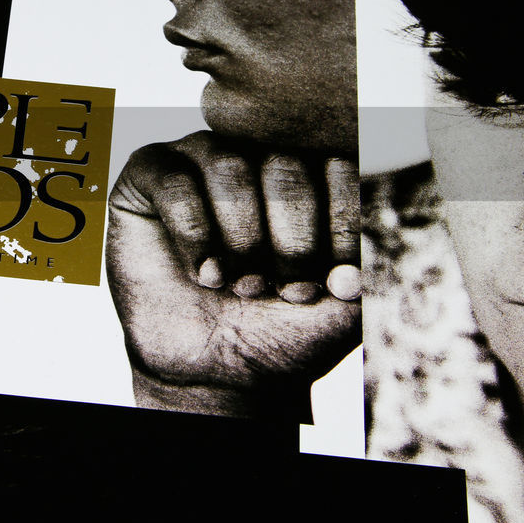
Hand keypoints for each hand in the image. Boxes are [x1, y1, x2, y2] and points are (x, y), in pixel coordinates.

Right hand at [106, 131, 360, 418]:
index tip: (339, 284)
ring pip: (229, 165)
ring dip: (241, 237)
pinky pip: (172, 181)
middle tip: (285, 289)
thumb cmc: (279, 328)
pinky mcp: (149, 176)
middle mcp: (258, 152)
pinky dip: (193, 233)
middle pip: (285, 165)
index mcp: (314, 170)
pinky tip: (203, 273)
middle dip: (290, 240)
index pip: (340, 167)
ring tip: (240, 284)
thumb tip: (374, 240)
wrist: (211, 369)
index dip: (341, 228)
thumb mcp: (343, 307)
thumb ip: (372, 266)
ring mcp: (202, 158)